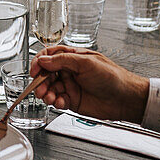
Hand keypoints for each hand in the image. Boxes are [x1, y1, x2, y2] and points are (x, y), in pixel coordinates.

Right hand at [30, 45, 149, 122]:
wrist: (125, 99)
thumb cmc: (112, 77)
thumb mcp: (86, 63)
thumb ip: (63, 60)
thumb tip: (43, 60)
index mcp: (73, 57)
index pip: (49, 56)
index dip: (39, 62)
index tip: (34, 71)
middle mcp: (69, 71)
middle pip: (46, 74)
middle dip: (40, 81)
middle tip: (40, 89)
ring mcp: (70, 86)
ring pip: (49, 88)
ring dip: (46, 93)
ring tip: (49, 98)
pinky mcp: (72, 100)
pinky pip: (56, 100)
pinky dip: (55, 102)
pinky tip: (60, 102)